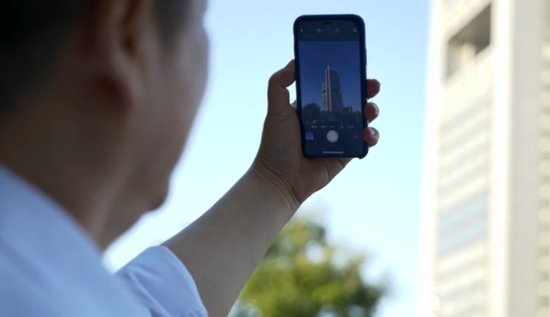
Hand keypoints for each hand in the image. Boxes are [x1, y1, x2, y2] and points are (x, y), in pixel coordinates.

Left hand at [251, 60, 380, 207]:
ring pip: (361, 119)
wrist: (280, 179)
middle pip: (352, 101)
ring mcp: (337, 137)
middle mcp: (326, 120)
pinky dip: (370, 136)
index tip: (356, 66)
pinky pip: (363, 142)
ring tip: (369, 110)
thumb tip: (294, 62)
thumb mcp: (275, 110)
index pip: (332, 88)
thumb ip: (279, 84)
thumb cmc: (275, 145)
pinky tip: (366, 133)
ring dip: (370, 111)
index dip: (346, 77)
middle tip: (371, 85)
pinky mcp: (345, 154)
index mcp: (312, 108)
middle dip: (365, 90)